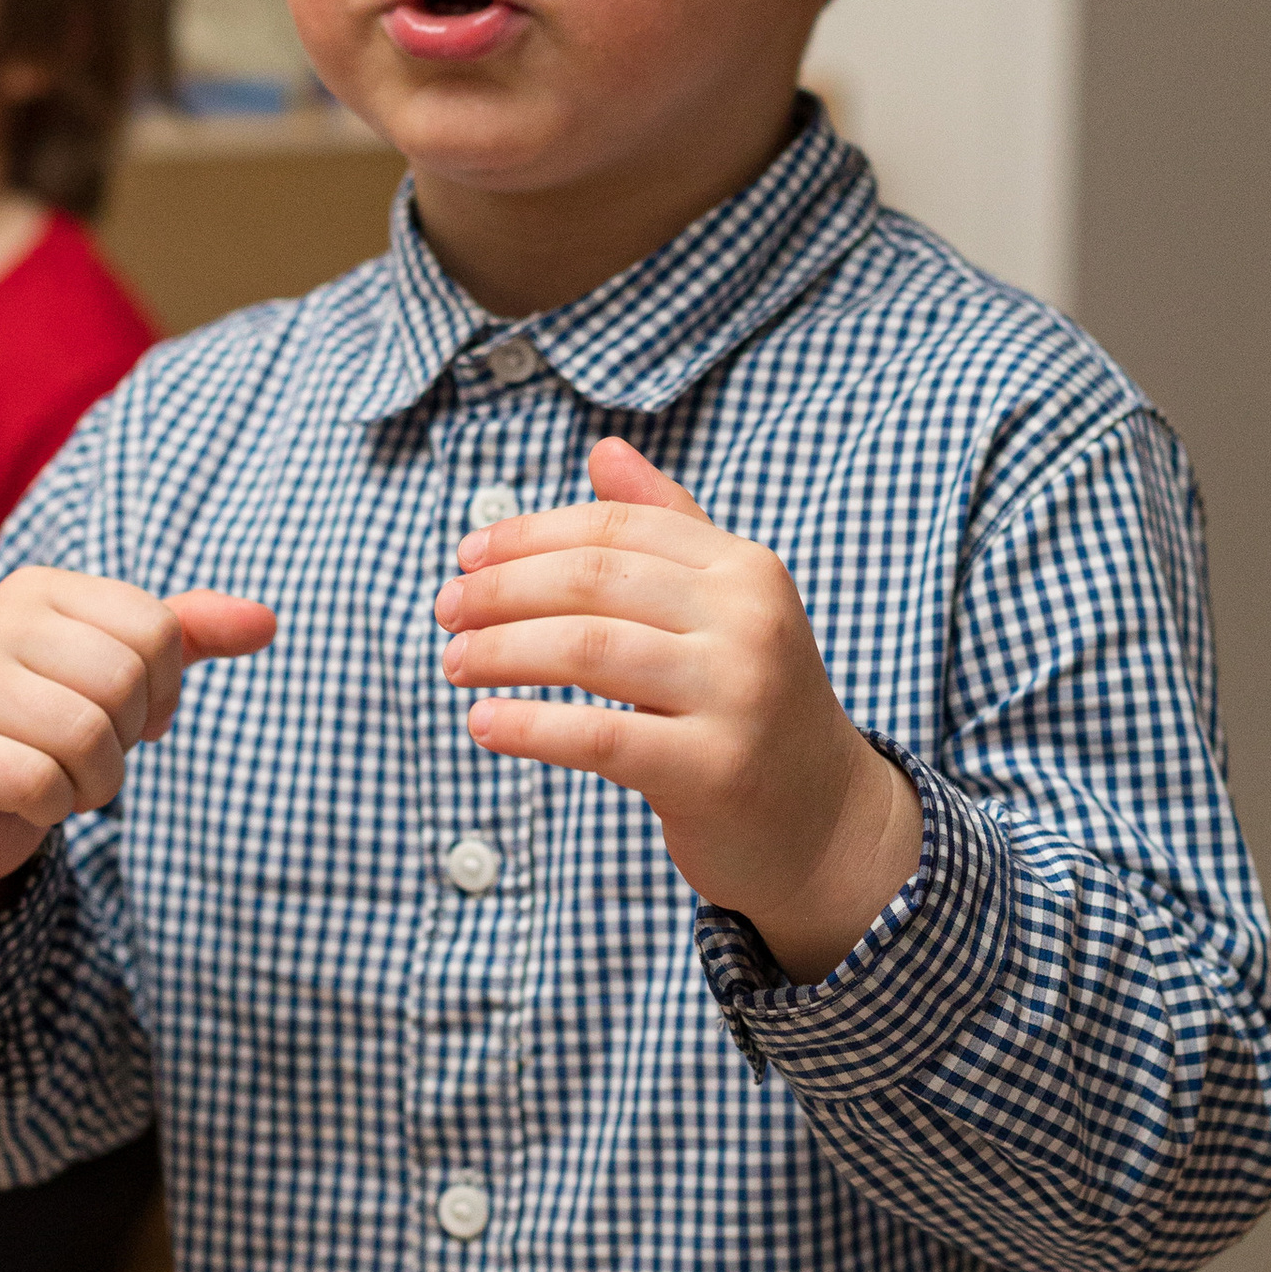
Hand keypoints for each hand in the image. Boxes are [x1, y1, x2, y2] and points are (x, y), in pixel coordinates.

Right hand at [0, 566, 278, 931]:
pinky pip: (36, 782)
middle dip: (126, 738)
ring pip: (82, 735)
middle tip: (92, 754)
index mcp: (38, 588)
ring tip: (64, 778)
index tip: (136, 715)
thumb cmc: (48, 724)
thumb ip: (189, 636)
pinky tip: (29, 800)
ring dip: (94, 781)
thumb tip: (267, 622)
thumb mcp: (119, 671)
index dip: (166, 690)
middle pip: (121, 680)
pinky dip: (53, 807)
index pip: (155, 630)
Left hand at [434, 435, 921, 980]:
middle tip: (446, 609)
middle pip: (594, 580)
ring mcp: (737, 695)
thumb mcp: (723, 607)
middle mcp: (748, 621)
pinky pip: (600, 737)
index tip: (467, 555)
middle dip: (503, 589)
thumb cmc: (751, 705)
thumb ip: (668, 528)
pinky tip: (484, 724)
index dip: (529, 534)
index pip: (616, 527)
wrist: (825, 822)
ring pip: (588, 650)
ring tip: (454, 663)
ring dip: (502, 651)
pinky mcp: (714, 770)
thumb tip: (603, 449)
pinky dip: (529, 726)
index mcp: (745, 569)